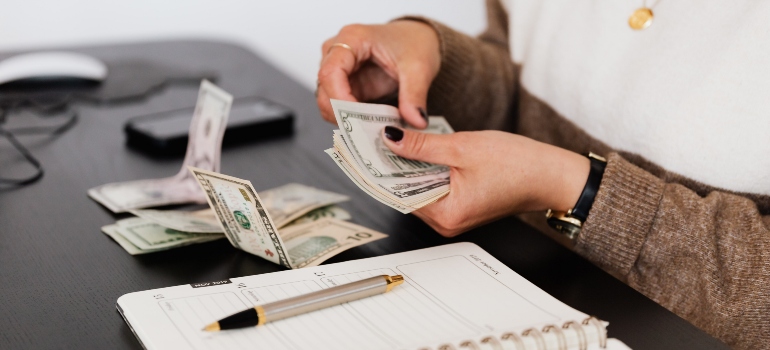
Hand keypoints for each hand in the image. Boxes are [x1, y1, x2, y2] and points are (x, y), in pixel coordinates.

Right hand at [316, 21, 440, 128]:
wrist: (418, 40)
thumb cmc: (413, 42)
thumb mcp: (419, 67)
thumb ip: (415, 95)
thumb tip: (416, 121)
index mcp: (352, 38)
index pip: (330, 72)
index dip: (339, 99)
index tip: (358, 119)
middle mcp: (338, 52)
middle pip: (324, 90)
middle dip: (343, 115)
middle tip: (368, 131)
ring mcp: (339, 70)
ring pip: (328, 102)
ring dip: (347, 119)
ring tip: (373, 128)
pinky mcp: (345, 86)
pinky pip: (339, 108)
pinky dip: (352, 120)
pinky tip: (371, 125)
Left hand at [381, 126, 590, 236]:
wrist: (551, 174)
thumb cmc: (518, 164)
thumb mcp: (462, 147)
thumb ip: (421, 145)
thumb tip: (390, 139)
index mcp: (446, 214)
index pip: (397, 193)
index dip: (379, 169)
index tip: (363, 149)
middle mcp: (447, 222)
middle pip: (405, 193)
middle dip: (392, 165)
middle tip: (375, 137)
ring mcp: (454, 216)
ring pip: (418, 189)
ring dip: (409, 166)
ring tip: (395, 139)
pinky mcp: (461, 206)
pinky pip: (434, 188)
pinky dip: (425, 170)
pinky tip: (420, 150)